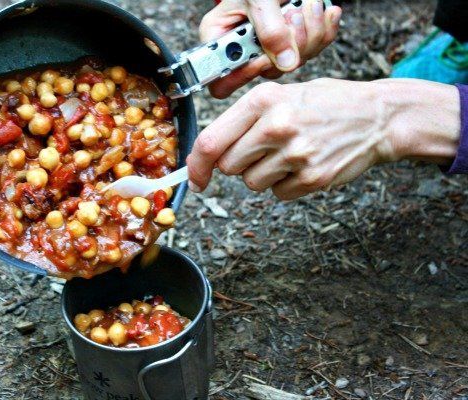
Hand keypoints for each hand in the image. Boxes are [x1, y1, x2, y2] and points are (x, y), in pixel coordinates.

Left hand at [187, 78, 459, 198]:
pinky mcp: (313, 177)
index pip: (211, 142)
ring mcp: (296, 153)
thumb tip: (205, 154)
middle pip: (228, 166)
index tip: (196, 178)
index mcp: (263, 100)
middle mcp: (276, 125)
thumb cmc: (325, 103)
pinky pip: (278, 193)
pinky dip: (286, 184)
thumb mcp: (282, 93)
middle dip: (239, 163)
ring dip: (263, 174)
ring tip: (289, 153)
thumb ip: (244, 118)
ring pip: (252, 183)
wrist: (377, 116)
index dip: (196, 166)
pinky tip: (304, 165)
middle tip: (263, 149)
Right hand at [199, 0, 341, 98]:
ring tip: (308, 5)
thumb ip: (270, 30)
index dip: (244, 75)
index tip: (264, 56)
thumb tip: (286, 63)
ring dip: (310, 33)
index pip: (223, 80)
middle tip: (294, 16)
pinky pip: (313, 50)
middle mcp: (244, 49)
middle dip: (288, 46)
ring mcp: (269, 48)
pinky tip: (322, 12)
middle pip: (267, 71)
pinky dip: (323, 30)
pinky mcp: (292, 43)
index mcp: (221, 39)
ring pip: (293, 62)